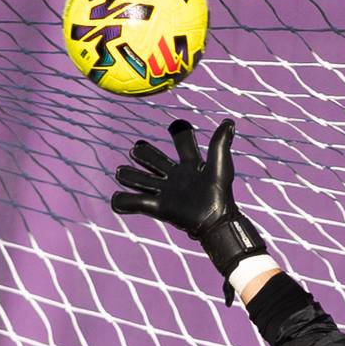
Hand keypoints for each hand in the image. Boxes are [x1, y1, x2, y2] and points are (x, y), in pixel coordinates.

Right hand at [109, 117, 269, 278]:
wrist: (216, 223)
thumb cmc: (220, 195)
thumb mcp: (220, 166)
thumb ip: (219, 144)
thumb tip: (228, 122)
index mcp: (191, 165)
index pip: (183, 144)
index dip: (180, 133)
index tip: (176, 126)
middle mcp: (176, 177)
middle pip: (156, 161)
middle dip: (145, 155)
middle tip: (136, 149)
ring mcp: (166, 192)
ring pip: (143, 180)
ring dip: (130, 175)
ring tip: (120, 171)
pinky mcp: (159, 207)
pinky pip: (137, 203)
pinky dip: (124, 202)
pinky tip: (115, 200)